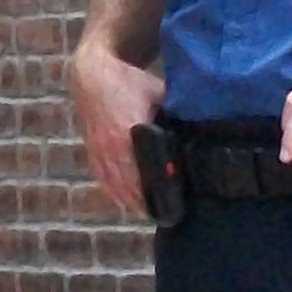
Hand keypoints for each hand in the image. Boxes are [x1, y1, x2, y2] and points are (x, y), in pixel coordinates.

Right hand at [71, 46, 167, 214]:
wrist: (92, 75)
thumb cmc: (129, 82)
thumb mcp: (157, 92)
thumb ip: (176, 110)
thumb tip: (200, 124)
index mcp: (128, 134)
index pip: (142, 174)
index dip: (156, 192)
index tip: (172, 206)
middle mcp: (111, 148)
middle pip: (128, 187)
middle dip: (146, 202)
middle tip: (166, 215)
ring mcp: (99, 152)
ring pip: (114, 187)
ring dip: (130, 201)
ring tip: (149, 212)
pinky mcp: (91, 153)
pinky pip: (103, 180)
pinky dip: (115, 192)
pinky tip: (126, 200)